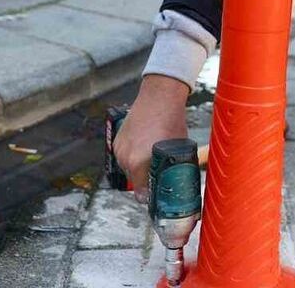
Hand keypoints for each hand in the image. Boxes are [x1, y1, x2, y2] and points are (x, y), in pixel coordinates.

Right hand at [113, 74, 189, 202]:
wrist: (159, 96)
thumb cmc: (172, 121)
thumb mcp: (178, 150)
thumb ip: (173, 169)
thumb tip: (178, 183)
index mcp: (139, 163)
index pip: (142, 194)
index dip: (152, 198)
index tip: (159, 198)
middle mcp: (126, 158)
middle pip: (135, 182)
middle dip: (147, 182)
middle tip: (160, 179)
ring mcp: (119, 149)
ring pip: (128, 169)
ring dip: (139, 170)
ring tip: (152, 162)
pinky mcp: (116, 141)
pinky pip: (123, 157)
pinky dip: (132, 158)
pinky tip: (144, 151)